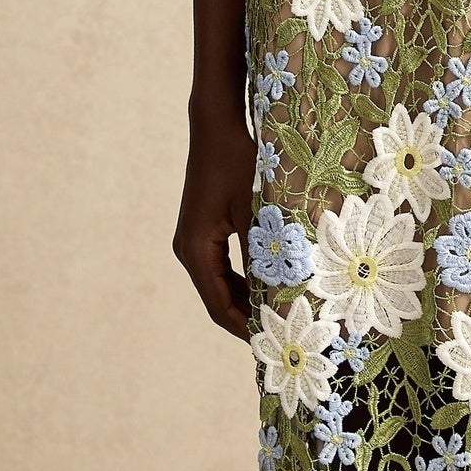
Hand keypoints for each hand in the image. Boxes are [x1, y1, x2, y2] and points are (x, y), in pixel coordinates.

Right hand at [173, 107, 256, 340]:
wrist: (216, 126)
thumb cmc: (237, 162)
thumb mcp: (255, 210)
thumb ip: (263, 254)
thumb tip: (277, 295)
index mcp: (196, 249)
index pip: (220, 305)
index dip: (245, 328)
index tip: (273, 344)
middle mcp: (189, 249)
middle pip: (218, 299)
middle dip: (247, 318)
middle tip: (282, 335)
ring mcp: (194, 240)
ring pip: (221, 284)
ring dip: (247, 299)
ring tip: (279, 315)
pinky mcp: (203, 230)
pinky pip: (222, 267)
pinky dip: (244, 280)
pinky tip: (269, 285)